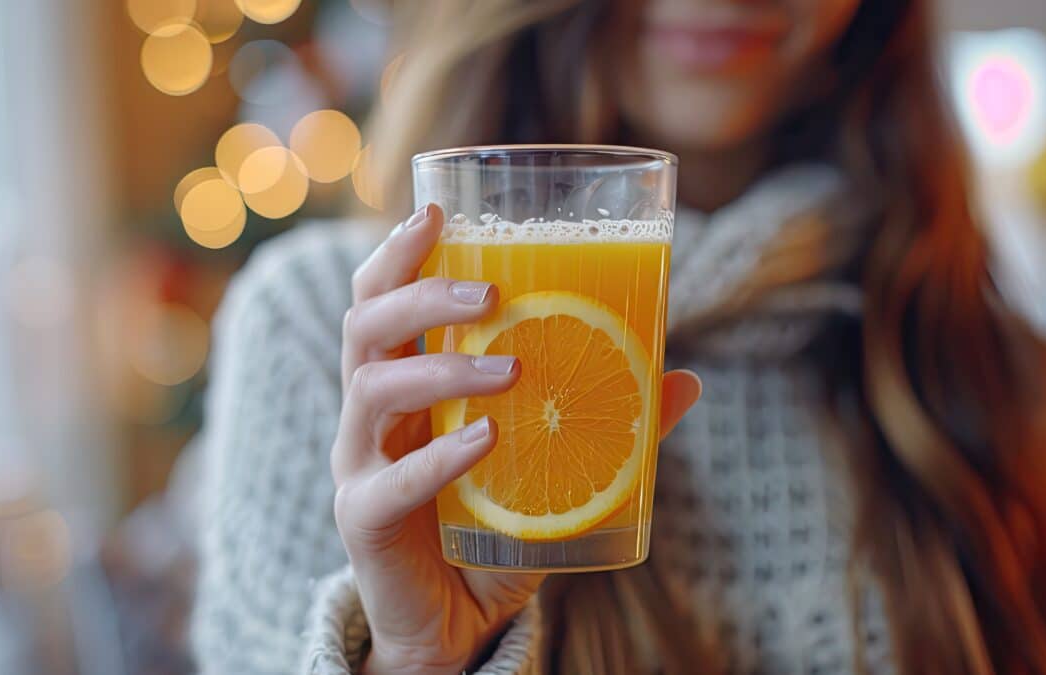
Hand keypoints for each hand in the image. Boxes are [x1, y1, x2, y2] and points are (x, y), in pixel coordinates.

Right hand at [331, 203, 701, 673]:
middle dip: (418, 292)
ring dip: (441, 369)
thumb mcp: (553, 467)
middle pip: (365, 326)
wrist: (457, 620)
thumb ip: (609, 422)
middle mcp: (371, 413)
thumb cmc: (498, 528)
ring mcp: (359, 464)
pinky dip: (440, 456)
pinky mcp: (362, 519)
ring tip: (512, 369)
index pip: (381, 299)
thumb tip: (686, 379)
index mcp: (405, 384)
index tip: (436, 212)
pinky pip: (391, 480)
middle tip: (490, 293)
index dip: (398, 253)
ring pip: (372, 388)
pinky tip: (487, 440)